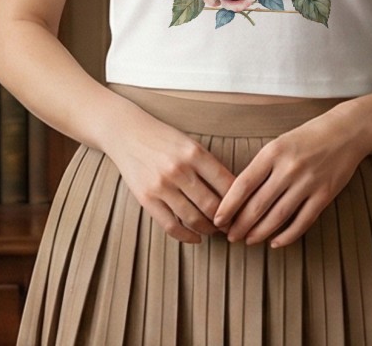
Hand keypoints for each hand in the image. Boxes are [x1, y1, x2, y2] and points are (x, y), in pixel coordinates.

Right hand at [103, 108, 235, 243]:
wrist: (127, 133)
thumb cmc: (163, 138)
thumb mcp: (189, 143)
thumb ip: (208, 165)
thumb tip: (233, 191)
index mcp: (194, 153)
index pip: (226, 183)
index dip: (239, 200)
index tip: (244, 208)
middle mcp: (179, 169)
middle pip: (212, 205)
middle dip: (226, 220)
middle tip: (233, 225)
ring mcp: (161, 186)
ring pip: (193, 219)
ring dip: (208, 229)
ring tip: (215, 230)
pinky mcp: (147, 199)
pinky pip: (171, 226)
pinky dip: (186, 237)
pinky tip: (196, 238)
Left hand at [214, 102, 371, 248]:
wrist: (347, 131)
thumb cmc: (308, 136)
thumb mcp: (281, 143)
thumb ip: (263, 166)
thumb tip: (240, 194)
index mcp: (274, 152)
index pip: (243, 184)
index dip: (228, 205)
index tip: (217, 219)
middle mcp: (289, 168)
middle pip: (258, 204)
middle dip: (241, 224)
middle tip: (230, 236)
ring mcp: (308, 183)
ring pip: (277, 216)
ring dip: (260, 232)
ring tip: (248, 240)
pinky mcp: (324, 195)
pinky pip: (302, 221)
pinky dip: (287, 235)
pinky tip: (275, 242)